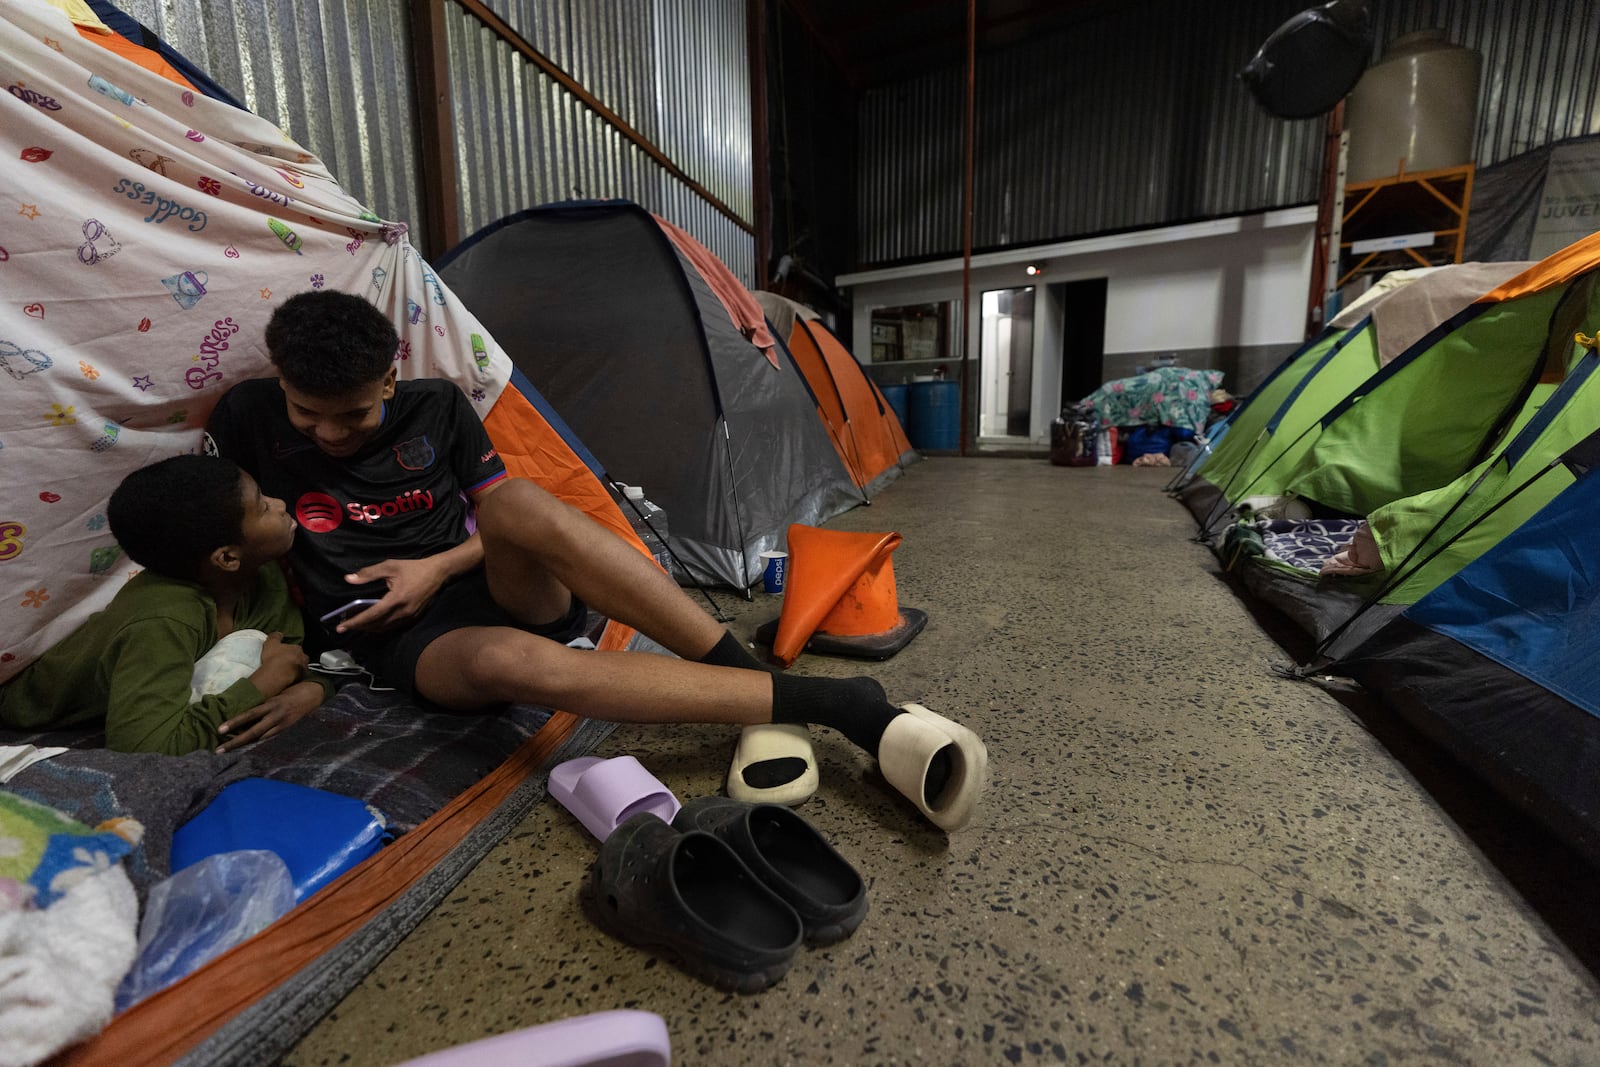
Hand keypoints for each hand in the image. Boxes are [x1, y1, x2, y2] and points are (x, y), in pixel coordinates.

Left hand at [215, 680, 323, 752]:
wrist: (312, 694)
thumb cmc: (290, 690)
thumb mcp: (274, 694)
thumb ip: (261, 704)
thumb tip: (242, 713)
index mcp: (271, 704)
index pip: (249, 715)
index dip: (234, 723)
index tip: (219, 730)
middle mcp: (275, 716)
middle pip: (252, 732)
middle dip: (234, 742)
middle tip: (218, 750)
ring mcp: (281, 724)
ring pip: (258, 738)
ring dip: (242, 743)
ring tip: (226, 749)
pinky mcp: (285, 729)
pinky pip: (267, 737)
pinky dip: (254, 741)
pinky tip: (244, 745)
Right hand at [250, 632, 307, 695]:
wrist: (275, 674)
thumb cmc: (273, 658)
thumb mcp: (271, 643)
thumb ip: (275, 636)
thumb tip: (279, 634)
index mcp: (297, 648)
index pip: (295, 648)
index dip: (289, 650)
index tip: (284, 653)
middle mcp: (303, 658)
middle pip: (300, 657)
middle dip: (294, 659)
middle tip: (285, 662)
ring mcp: (303, 669)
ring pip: (300, 667)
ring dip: (295, 668)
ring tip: (286, 670)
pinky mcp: (300, 679)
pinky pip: (297, 677)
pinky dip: (293, 676)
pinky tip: (286, 677)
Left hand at [335, 557, 451, 631]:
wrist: (438, 573)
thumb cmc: (413, 568)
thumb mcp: (390, 566)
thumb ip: (368, 573)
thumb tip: (349, 579)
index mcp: (396, 599)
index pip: (371, 615)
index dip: (355, 622)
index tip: (341, 627)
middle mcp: (403, 612)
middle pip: (377, 625)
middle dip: (359, 627)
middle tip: (344, 627)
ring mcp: (409, 617)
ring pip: (385, 628)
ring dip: (369, 629)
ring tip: (356, 626)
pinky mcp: (413, 618)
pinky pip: (393, 627)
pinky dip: (381, 627)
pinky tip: (373, 624)